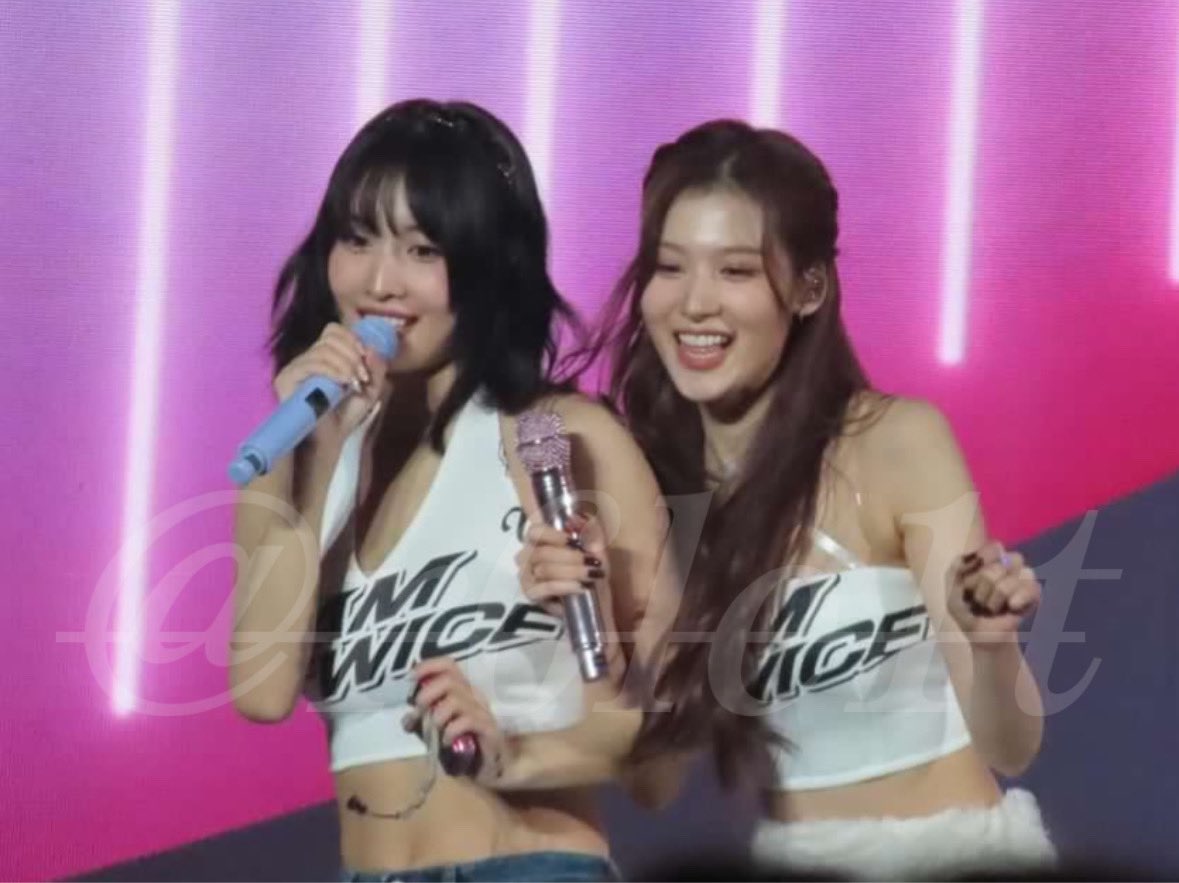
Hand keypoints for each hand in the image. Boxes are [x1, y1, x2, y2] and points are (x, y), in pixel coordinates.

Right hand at [272, 322, 389, 440]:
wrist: (327, 442)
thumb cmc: (344, 417)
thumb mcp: (369, 391)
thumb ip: (376, 369)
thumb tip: (373, 348)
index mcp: (325, 357)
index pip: (335, 331)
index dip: (353, 340)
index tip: (366, 359)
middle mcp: (308, 357)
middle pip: (331, 337)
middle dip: (353, 354)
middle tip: (362, 376)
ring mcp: (296, 367)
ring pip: (324, 349)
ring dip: (346, 364)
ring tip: (355, 383)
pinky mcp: (287, 378)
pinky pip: (311, 363)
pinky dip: (333, 370)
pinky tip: (344, 383)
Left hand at [403, 658, 506, 784]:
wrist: (490, 766)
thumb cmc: (463, 743)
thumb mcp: (435, 731)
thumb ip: (421, 722)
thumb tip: (407, 717)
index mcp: (461, 690)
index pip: (449, 665)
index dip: (429, 666)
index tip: (411, 679)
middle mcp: (473, 695)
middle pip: (449, 681)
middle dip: (427, 695)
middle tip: (418, 712)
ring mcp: (482, 711)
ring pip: (456, 700)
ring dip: (437, 716)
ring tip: (434, 731)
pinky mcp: (488, 729)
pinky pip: (467, 721)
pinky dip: (451, 731)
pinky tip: (446, 742)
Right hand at [514, 516, 608, 615]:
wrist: (595, 598)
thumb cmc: (590, 569)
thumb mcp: (597, 548)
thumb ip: (589, 531)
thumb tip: (576, 519)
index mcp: (541, 538)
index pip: (535, 530)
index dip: (550, 532)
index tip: (572, 540)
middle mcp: (528, 554)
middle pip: (542, 552)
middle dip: (570, 557)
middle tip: (591, 562)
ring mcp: (526, 575)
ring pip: (544, 570)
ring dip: (571, 572)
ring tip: (590, 575)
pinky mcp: (531, 594)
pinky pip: (544, 588)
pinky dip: (564, 586)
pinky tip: (579, 587)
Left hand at [946, 541, 1040, 648]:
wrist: (980, 634)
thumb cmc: (965, 608)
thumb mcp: (952, 587)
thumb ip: (958, 567)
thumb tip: (977, 555)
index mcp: (989, 558)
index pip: (995, 547)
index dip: (983, 563)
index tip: (970, 579)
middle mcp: (1008, 564)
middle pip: (999, 566)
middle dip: (983, 587)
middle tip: (978, 599)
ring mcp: (1022, 578)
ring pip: (1011, 581)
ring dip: (995, 599)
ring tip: (991, 607)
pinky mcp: (1034, 594)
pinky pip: (1031, 589)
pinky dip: (1017, 599)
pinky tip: (1010, 607)